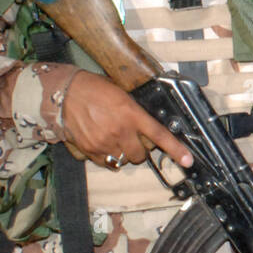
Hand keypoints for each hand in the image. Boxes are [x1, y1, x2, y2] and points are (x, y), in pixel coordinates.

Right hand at [60, 71, 190, 169]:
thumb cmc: (94, 88)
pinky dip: (107, 156)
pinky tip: (102, 142)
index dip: (176, 150)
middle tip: (132, 137)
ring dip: (123, 153)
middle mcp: (120, 131)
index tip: (188, 160)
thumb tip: (148, 127)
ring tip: (114, 138)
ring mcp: (104, 143)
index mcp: (132, 114)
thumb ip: (136, 112)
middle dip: (140, 149)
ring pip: (123, 160)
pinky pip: (106, 163)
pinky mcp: (90, 151)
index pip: (160, 135)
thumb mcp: (122, 94)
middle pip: (141, 155)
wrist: (64, 93)